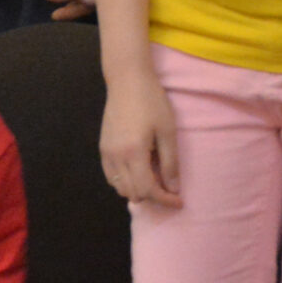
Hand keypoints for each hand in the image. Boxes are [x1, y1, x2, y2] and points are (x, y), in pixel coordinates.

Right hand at [98, 64, 181, 207]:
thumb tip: (173, 189)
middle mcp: (116, 157)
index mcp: (133, 153)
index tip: (178, 201)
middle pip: (133, 193)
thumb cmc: (152, 101)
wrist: (127, 80)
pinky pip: (111, 177)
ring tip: (155, 179)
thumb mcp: (168, 131)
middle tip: (169, 188)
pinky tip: (138, 171)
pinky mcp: (103, 148)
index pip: (148, 190)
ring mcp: (106, 153)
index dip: (165, 200)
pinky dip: (125, 182)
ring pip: (120, 188)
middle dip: (153, 196)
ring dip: (138, 190)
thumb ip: (170, 162)